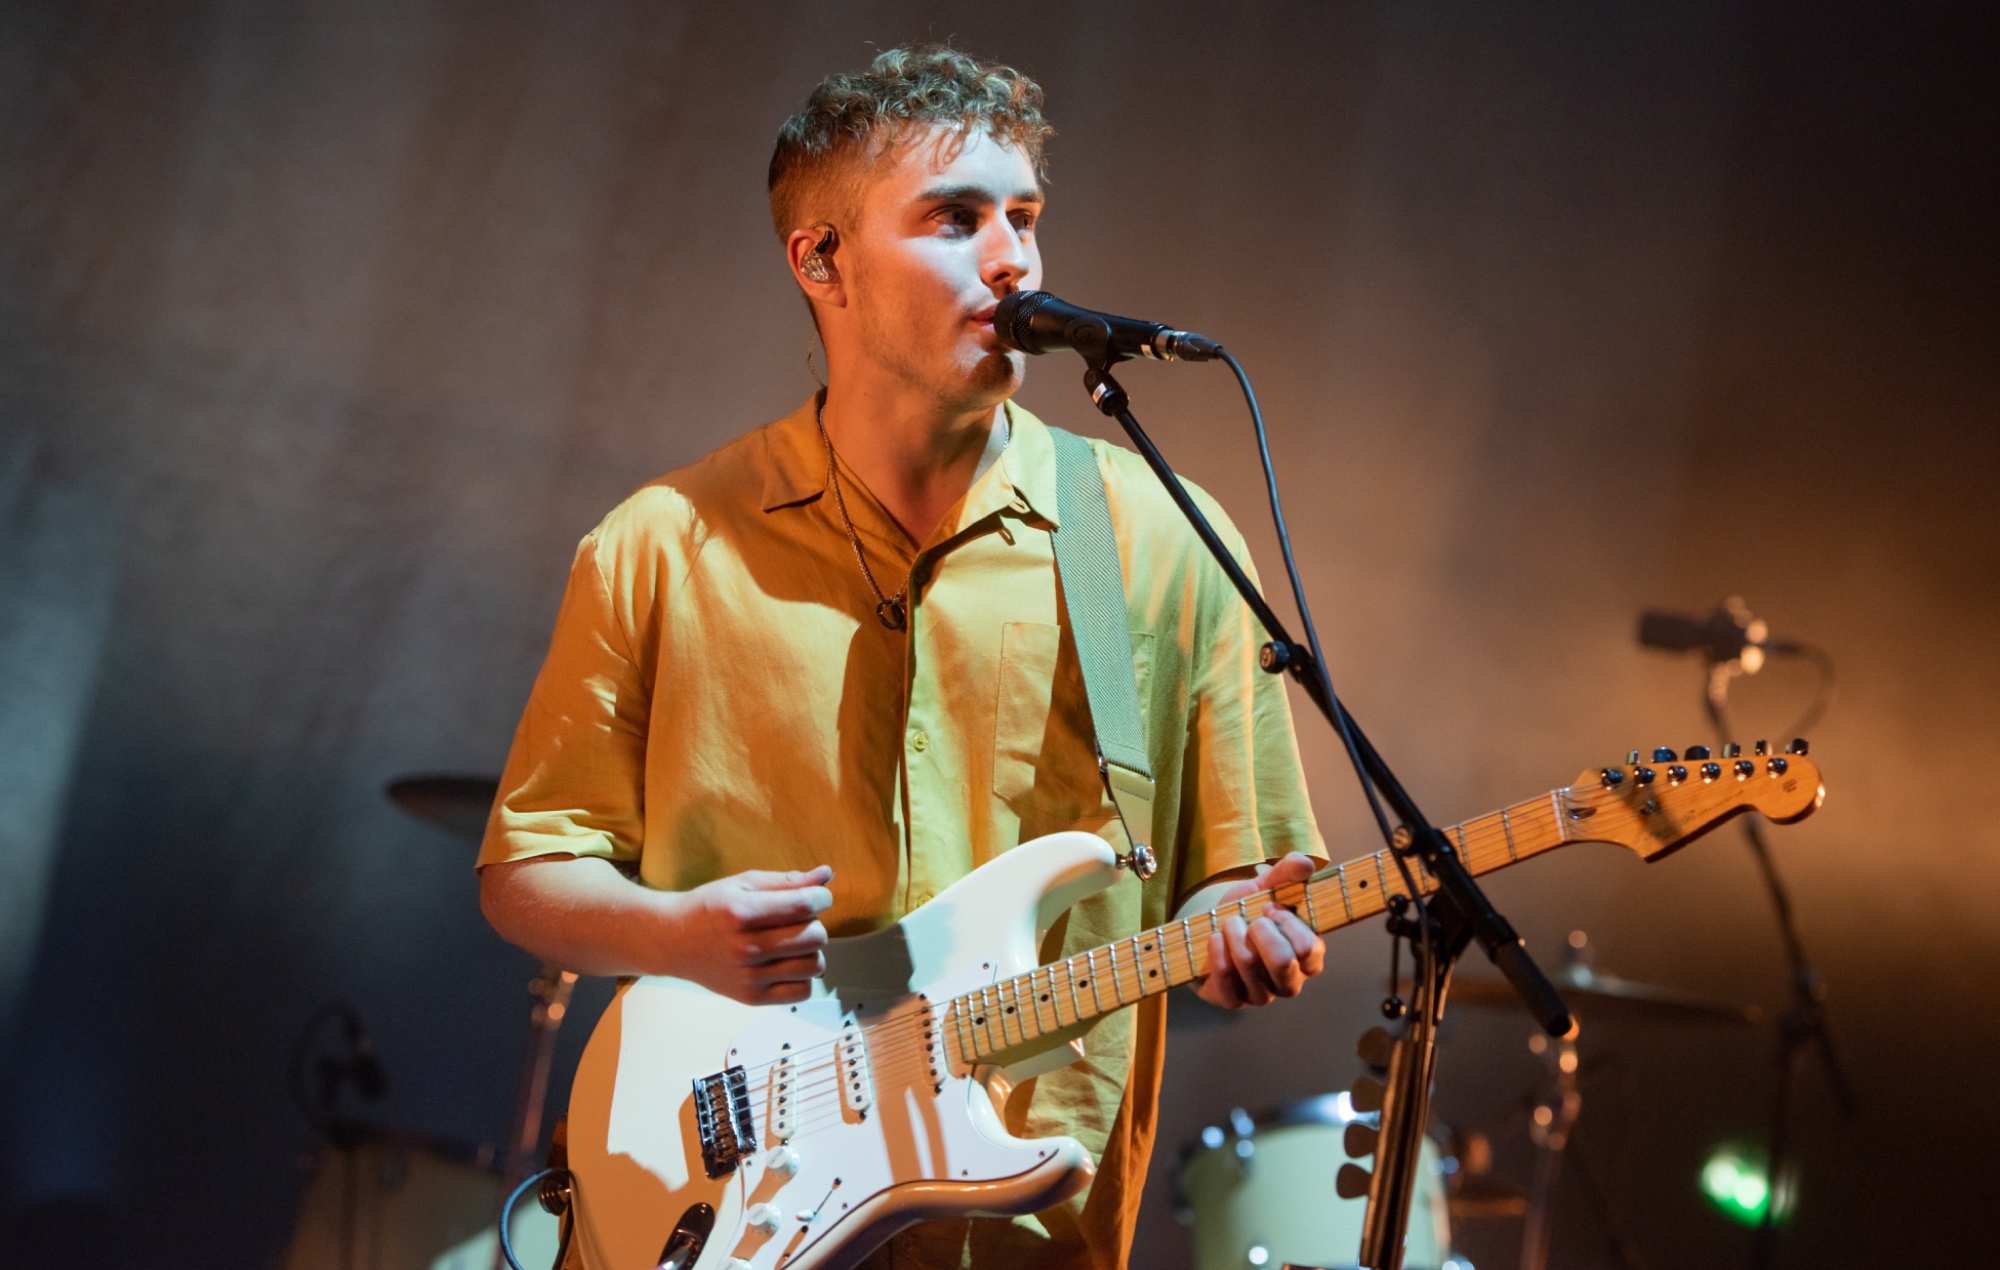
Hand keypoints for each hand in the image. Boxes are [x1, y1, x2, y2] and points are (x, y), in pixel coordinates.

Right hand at [661, 866, 834, 1004]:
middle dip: (815, 923)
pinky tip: (787, 964)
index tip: (817, 897)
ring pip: (814, 965)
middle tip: (798, 921)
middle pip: (815, 937)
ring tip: (792, 943)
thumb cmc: (710, 908)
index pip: (804, 905)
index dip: (821, 898)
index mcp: (743, 912)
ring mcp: (749, 976)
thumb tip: (826, 875)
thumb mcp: (744, 883)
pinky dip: (802, 977)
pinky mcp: (751, 997)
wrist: (673, 941)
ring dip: (811, 951)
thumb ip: (787, 881)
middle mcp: (746, 947)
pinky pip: (802, 991)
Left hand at [1193, 853, 1325, 1008]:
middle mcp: (1290, 982)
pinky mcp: (1234, 1000)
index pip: (1309, 948)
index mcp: (1309, 958)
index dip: (1287, 923)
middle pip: (1282, 962)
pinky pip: (1225, 978)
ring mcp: (1262, 995)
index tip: (1272, 906)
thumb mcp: (1267, 888)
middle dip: (1260, 930)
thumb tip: (1305, 863)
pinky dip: (1217, 950)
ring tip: (1229, 922)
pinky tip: (1215, 938)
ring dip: (1233, 933)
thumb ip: (1287, 873)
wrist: (1211, 929)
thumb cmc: (1249, 911)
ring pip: (1249, 964)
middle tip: (1251, 918)